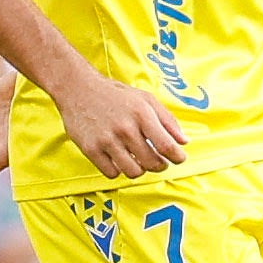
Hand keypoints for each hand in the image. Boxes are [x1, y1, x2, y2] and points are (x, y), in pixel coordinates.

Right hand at [50, 73, 191, 180]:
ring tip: (139, 161)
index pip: (166, 146)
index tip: (178, 159)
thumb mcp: (146, 100)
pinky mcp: (90, 149)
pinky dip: (119, 170)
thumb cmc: (116, 95)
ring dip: (140, 170)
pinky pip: (111, 173)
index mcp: (142, 115)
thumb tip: (184, 142)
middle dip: (160, 166)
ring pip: (133, 172)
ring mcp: (106, 140)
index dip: (177, 157)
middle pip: (152, 162)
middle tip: (159, 162)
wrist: (79, 89)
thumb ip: (168, 121)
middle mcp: (125, 128)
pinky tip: (120, 160)